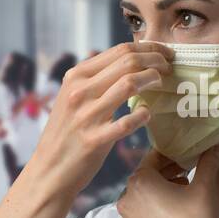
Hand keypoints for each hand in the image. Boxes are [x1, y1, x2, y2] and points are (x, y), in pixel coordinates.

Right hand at [23, 41, 171, 197]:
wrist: (49, 169)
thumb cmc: (67, 132)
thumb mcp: (73, 96)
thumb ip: (95, 78)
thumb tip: (128, 60)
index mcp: (76, 76)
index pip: (119, 51)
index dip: (148, 48)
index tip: (165, 53)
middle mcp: (79, 91)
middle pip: (128, 62)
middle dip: (156, 60)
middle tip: (169, 67)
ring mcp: (86, 115)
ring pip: (129, 84)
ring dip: (153, 80)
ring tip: (162, 84)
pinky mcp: (93, 140)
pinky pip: (126, 123)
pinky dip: (142, 115)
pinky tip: (148, 114)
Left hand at [114, 144, 218, 217]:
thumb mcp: (205, 188)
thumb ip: (208, 161)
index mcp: (140, 181)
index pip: (154, 160)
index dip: (171, 158)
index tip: (185, 163)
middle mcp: (124, 200)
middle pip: (144, 181)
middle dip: (164, 179)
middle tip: (186, 183)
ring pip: (138, 204)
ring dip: (154, 201)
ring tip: (176, 207)